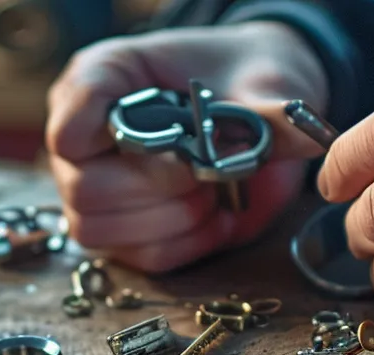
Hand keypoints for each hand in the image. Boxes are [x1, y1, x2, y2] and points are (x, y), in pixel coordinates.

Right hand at [47, 22, 330, 271]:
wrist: (255, 101)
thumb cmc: (244, 77)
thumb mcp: (260, 79)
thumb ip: (269, 109)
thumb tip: (306, 137)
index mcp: (100, 81)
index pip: (68, 123)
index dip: (110, 140)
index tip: (173, 139)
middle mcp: (83, 140)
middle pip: (85, 189)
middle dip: (158, 187)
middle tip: (206, 169)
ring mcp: (94, 190)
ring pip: (101, 229)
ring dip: (172, 219)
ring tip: (213, 191)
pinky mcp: (122, 233)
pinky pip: (142, 257)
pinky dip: (188, 242)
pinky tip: (216, 215)